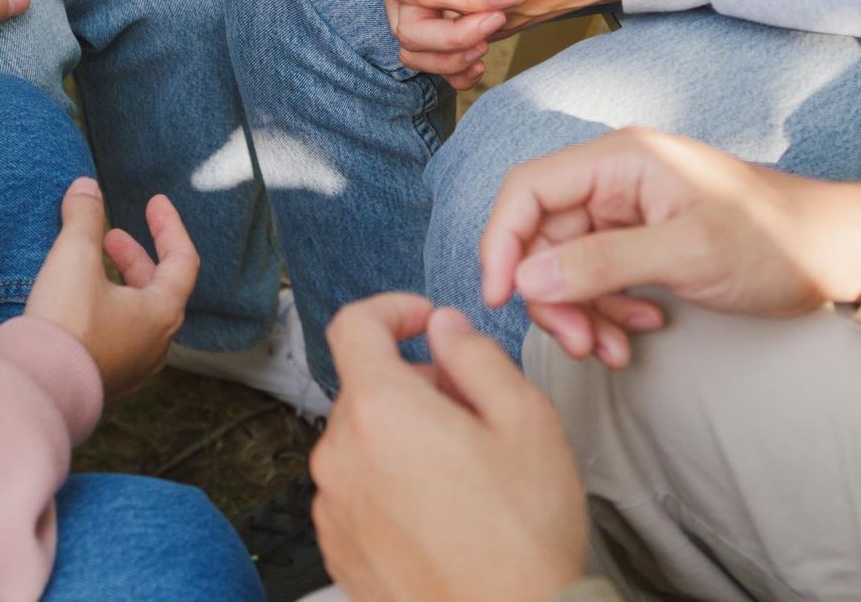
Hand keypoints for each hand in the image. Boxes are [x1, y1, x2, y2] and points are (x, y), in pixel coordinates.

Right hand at [24, 177, 199, 401]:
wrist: (36, 392)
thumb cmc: (65, 324)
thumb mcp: (75, 257)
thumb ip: (85, 217)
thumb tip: (86, 186)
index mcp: (162, 314)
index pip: (182, 260)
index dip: (169, 226)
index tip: (155, 202)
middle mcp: (156, 346)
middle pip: (158, 290)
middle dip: (135, 257)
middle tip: (109, 237)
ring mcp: (132, 370)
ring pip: (136, 316)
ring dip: (118, 285)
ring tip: (87, 268)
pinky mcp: (105, 385)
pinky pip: (116, 340)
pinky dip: (105, 312)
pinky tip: (75, 307)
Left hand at [311, 294, 587, 601]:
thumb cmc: (524, 536)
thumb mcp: (526, 420)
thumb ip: (477, 355)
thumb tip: (446, 328)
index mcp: (381, 411)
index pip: (353, 326)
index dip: (391, 309)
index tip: (421, 320)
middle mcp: (340, 455)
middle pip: (365, 389)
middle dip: (414, 384)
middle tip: (472, 412)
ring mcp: (333, 508)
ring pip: (361, 442)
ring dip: (402, 438)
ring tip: (462, 473)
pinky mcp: (338, 550)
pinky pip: (356, 493)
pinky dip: (389, 485)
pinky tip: (441, 514)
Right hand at [480, 128, 860, 366]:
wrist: (838, 255)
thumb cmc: (776, 241)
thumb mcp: (688, 254)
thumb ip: (603, 262)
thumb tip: (528, 276)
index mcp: (621, 159)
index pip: (528, 189)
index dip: (502, 240)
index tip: (502, 296)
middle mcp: (616, 180)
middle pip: (543, 236)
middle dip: (554, 295)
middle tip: (580, 344)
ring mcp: (629, 213)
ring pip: (568, 266)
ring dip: (582, 313)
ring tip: (614, 351)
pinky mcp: (643, 244)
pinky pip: (599, 280)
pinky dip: (608, 313)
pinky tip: (641, 333)